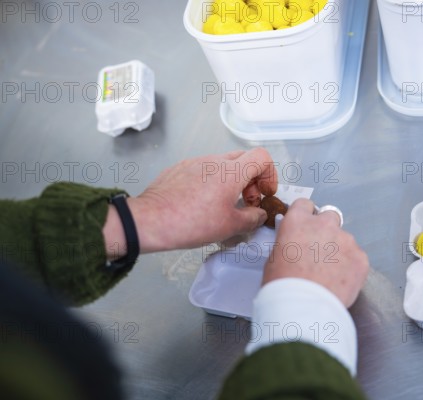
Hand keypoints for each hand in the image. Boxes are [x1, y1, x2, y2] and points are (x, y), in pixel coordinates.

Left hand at [104, 148, 276, 256]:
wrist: (150, 220)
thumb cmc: (191, 223)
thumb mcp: (230, 227)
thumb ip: (252, 218)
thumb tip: (259, 214)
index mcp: (231, 172)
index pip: (262, 157)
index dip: (270, 174)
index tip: (265, 193)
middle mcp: (214, 160)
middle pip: (244, 159)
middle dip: (251, 180)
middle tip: (247, 202)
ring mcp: (195, 162)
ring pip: (223, 165)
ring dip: (231, 181)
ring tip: (224, 205)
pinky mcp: (180, 168)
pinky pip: (204, 169)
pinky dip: (212, 182)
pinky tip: (202, 203)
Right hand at [262, 198, 369, 307]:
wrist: (304, 306)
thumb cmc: (283, 285)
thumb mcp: (275, 256)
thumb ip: (290, 242)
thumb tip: (297, 243)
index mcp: (298, 221)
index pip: (305, 205)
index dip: (306, 216)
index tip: (307, 225)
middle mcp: (324, 224)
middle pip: (331, 216)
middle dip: (327, 229)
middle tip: (321, 250)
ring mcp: (345, 240)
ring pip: (345, 240)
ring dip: (339, 251)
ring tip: (330, 274)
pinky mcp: (360, 257)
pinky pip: (357, 258)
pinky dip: (351, 268)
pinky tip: (340, 282)